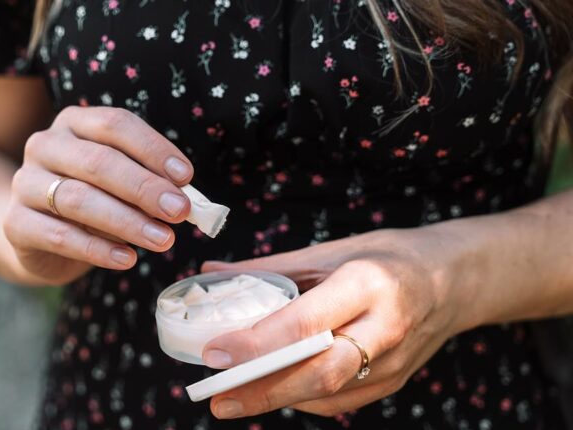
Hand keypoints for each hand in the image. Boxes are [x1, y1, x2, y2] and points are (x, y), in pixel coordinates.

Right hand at [3, 106, 192, 283]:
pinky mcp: (15, 224)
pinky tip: (128, 259)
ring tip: (163, 240)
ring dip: (127, 221)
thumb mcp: (119, 185)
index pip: (115, 124)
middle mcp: (44, 145)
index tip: (186, 177)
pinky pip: (60, 236)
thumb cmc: (90, 199)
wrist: (35, 233)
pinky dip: (97, 249)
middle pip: (98, 161)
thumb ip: (148, 185)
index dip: (153, 149)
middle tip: (179, 212)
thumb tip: (186, 201)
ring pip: (79, 199)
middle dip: (144, 188)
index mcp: (74, 123)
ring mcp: (25, 183)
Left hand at [199, 227, 477, 418]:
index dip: (256, 343)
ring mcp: (396, 361)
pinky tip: (272, 390)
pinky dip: (301, 398)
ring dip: (276, 398)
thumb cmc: (387, 257)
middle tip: (217, 396)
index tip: (214, 353)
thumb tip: (213, 271)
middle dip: (262, 390)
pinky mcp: (396, 382)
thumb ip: (272, 269)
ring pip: (329, 394)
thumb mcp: (331, 251)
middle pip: (319, 373)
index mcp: (368, 283)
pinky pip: (342, 401)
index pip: (306, 323)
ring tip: (233, 396)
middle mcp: (386, 327)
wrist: (454, 280)